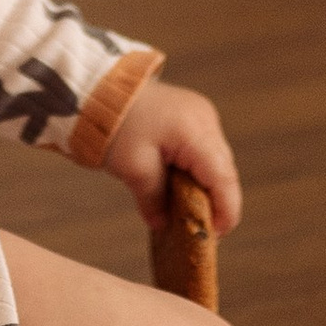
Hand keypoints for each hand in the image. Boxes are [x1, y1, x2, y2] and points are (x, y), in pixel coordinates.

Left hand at [102, 74, 239, 236]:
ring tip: (189, 212)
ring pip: (215, 162)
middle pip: (223, 170)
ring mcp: (201, 115)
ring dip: (205, 186)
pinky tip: (182, 188)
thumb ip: (154, 199)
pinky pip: (204, 150)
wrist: (100, 89)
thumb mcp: (133, 168)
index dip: (225, 210)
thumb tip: (164, 224)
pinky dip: (197, 171)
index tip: (216, 235)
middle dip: (215, 202)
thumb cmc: (115, 125)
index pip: (223, 178)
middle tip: (200, 230)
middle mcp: (206, 120)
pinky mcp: (193, 116)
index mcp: (195, 132)